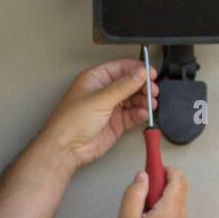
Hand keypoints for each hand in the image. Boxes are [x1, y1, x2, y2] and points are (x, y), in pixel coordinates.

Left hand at [39, 59, 157, 172]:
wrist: (66, 149)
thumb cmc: (71, 122)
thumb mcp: (99, 99)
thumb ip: (123, 86)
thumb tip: (139, 73)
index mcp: (95, 79)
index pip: (120, 68)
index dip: (136, 69)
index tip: (150, 72)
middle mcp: (103, 92)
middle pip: (130, 83)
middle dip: (143, 86)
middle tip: (152, 90)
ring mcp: (110, 108)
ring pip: (133, 99)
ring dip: (143, 100)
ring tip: (150, 103)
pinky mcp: (115, 123)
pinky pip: (132, 115)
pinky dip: (140, 114)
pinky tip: (143, 113)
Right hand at [110, 166, 188, 217]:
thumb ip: (135, 192)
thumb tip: (142, 178)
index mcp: (171, 213)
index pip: (178, 180)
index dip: (166, 170)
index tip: (155, 166)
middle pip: (178, 194)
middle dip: (161, 188)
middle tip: (142, 195)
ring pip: (175, 211)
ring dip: (161, 206)